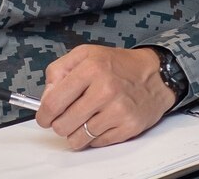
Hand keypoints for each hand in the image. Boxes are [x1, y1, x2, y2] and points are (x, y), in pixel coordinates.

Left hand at [36, 45, 174, 150]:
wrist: (155, 75)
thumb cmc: (117, 65)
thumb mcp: (85, 54)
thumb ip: (58, 71)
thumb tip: (45, 98)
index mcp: (90, 68)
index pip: (53, 103)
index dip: (43, 114)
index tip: (44, 117)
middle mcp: (105, 90)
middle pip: (63, 125)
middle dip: (59, 124)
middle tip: (66, 117)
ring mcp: (118, 111)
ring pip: (78, 139)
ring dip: (75, 133)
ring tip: (83, 120)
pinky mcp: (128, 127)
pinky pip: (97, 143)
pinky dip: (93, 137)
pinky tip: (100, 122)